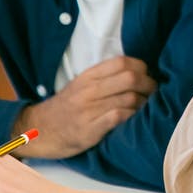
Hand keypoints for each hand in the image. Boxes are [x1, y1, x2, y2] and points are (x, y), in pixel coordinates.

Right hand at [12, 56, 156, 157]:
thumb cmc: (67, 107)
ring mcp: (89, 110)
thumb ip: (104, 77)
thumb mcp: (81, 85)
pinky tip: (134, 120)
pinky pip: (118, 117)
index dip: (141, 68)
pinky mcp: (90, 129)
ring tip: (147, 108)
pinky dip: (132, 117)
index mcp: (88, 76)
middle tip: (153, 93)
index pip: (122, 62)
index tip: (146, 76)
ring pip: (128, 98)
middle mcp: (89, 90)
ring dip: (144, 103)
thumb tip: (138, 72)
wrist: (40, 130)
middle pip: (130, 79)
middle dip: (148, 85)